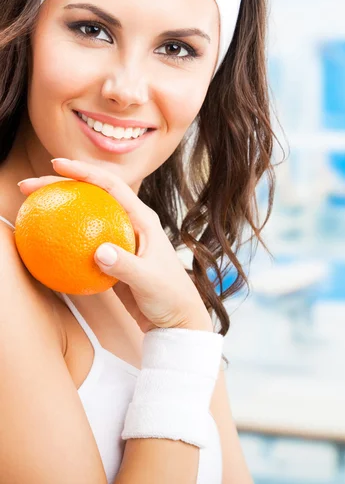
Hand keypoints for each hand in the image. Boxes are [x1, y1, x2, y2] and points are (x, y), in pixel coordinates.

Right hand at [18, 158, 212, 332]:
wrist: (175, 318)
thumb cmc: (170, 296)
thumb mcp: (150, 280)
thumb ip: (126, 266)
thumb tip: (98, 251)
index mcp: (142, 218)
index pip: (111, 186)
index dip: (84, 172)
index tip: (57, 166)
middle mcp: (130, 223)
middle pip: (92, 195)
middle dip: (62, 185)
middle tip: (30, 185)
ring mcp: (119, 240)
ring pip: (84, 216)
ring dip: (60, 209)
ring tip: (33, 205)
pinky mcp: (111, 258)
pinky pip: (83, 243)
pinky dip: (65, 238)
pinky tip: (46, 243)